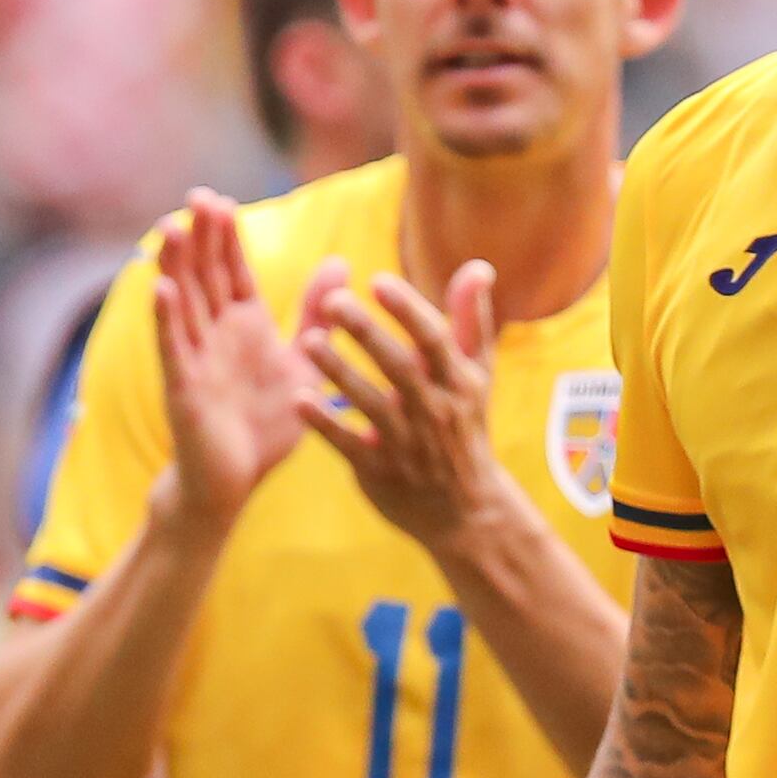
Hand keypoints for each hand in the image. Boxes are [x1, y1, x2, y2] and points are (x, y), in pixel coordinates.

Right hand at [142, 196, 311, 532]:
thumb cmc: (265, 426)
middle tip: (196, 197)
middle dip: (200, 238)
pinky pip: (173, 348)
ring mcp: (196, 358)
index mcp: (244, 325)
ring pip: (183, 303)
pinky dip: (166, 319)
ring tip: (171, 229)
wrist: (236, 483)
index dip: (224, 235)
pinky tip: (161, 290)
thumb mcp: (302, 363)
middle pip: (204, 275)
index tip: (219, 200)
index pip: (231, 269)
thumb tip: (340, 264)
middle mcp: (216, 334)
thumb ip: (316, 315)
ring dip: (175, 268)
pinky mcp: (184, 388)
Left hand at [299, 259, 509, 555]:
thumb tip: (478, 266)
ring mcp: (406, 443)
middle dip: (366, 333)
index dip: (407, 310)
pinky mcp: (379, 471)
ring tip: (307, 340)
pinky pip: (347, 443)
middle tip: (331, 301)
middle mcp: (434, 410)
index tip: (378, 281)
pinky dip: (324, 423)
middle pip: (398, 366)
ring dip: (338, 371)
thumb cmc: (466, 427)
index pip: (434, 339)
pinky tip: (298, 400)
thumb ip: (471, 320)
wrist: (467, 511)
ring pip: (369, 402)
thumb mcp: (477, 376)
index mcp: (458, 382)